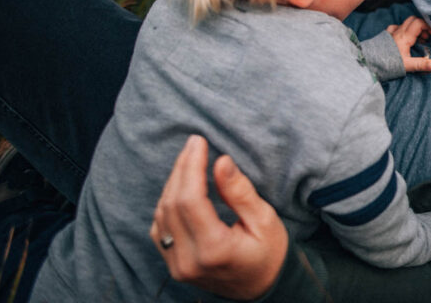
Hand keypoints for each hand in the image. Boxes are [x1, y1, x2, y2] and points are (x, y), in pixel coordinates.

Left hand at [150, 135, 287, 300]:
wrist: (263, 288)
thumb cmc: (270, 253)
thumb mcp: (265, 220)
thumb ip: (240, 192)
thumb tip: (221, 161)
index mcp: (214, 249)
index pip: (190, 200)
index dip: (191, 166)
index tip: (199, 142)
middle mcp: (188, 260)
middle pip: (172, 205)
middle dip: (181, 169)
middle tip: (193, 144)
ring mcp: (177, 266)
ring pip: (161, 215)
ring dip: (172, 183)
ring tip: (188, 160)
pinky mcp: (173, 266)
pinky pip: (160, 229)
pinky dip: (167, 203)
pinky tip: (181, 186)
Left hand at [387, 16, 430, 72]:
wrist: (370, 64)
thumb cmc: (388, 64)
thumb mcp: (406, 65)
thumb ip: (420, 64)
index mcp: (404, 36)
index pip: (419, 23)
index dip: (428, 26)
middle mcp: (398, 31)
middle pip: (413, 20)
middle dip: (422, 25)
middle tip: (426, 37)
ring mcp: (391, 32)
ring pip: (405, 23)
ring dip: (413, 28)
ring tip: (418, 40)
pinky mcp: (386, 36)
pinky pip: (395, 28)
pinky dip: (402, 30)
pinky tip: (404, 37)